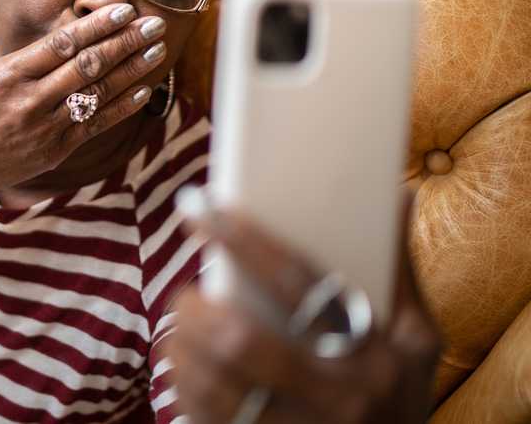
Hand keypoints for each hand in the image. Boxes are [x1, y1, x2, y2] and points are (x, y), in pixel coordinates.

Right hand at [0, 0, 167, 205]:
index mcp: (8, 74)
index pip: (61, 44)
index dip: (96, 27)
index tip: (123, 9)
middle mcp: (30, 99)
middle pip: (87, 66)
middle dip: (125, 42)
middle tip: (155, 23)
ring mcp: (45, 127)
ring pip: (97, 95)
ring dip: (131, 71)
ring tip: (157, 50)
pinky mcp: (55, 150)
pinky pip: (95, 126)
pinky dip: (122, 108)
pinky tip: (144, 91)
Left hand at [165, 193, 441, 422]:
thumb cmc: (398, 397)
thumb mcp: (417, 342)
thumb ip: (399, 273)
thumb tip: (396, 195)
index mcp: (374, 355)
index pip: (301, 284)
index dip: (246, 241)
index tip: (204, 209)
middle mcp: (338, 399)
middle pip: (241, 342)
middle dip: (197, 310)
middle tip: (184, 293)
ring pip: (216, 385)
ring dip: (183, 350)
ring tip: (180, 328)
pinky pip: (207, 420)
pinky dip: (184, 390)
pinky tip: (185, 370)